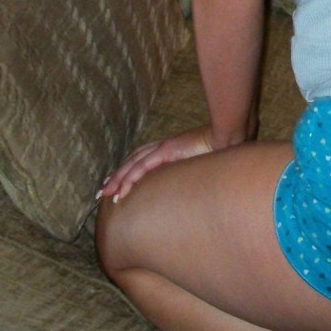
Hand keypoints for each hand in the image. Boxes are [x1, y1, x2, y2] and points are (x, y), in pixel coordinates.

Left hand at [99, 126, 218, 203]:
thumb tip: (185, 191)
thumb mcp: (197, 167)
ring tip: (106, 193)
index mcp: (167, 150)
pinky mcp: (167, 150)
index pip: (140, 160)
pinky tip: (122, 189)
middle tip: (101, 193)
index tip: (115, 186)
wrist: (228, 137)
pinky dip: (130, 177)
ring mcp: (163, 147)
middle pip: (131, 161)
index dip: (126, 172)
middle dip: (115, 176)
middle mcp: (161, 147)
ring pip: (133, 164)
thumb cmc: (217, 153)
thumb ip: (186, 174)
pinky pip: (143, 166)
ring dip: (118, 178)